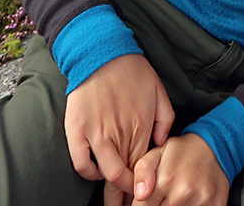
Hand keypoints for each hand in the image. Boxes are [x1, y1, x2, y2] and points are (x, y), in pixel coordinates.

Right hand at [64, 54, 174, 204]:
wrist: (102, 51)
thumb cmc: (133, 71)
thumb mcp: (160, 92)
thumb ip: (166, 120)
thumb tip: (162, 143)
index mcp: (143, 128)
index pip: (147, 169)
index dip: (147, 188)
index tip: (146, 197)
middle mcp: (121, 135)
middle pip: (128, 179)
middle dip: (129, 198)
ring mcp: (97, 134)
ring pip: (108, 176)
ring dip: (112, 193)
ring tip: (113, 201)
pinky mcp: (77, 130)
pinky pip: (82, 164)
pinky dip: (90, 174)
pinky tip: (96, 173)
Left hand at [131, 134, 229, 205]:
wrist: (216, 147)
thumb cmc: (183, 152)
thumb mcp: (157, 153)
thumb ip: (142, 172)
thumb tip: (140, 194)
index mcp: (166, 180)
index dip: (143, 204)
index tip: (149, 198)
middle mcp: (183, 193)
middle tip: (165, 195)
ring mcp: (201, 202)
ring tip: (176, 197)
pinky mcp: (216, 205)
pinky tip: (189, 201)